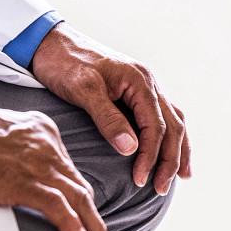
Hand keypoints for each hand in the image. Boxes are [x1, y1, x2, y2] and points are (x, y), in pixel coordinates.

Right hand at [0, 102, 111, 230]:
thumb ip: (18, 151)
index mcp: (43, 132)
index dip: (79, 196)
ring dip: (92, 226)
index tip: (85, 215)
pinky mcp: (21, 181)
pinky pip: (56, 205)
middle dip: (93, 215)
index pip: (69, 170)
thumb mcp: (2, 134)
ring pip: (77, 198)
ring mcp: (37, 164)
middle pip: (79, 185)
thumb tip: (18, 175)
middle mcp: (47, 146)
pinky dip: (71, 224)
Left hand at [29, 24, 191, 194]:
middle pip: (172, 125)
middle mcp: (147, 82)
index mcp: (139, 80)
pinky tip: (169, 149)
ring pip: (173, 120)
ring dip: (177, 149)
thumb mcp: (83, 89)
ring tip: (180, 175)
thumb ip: (107, 118)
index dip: (150, 155)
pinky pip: (161, 115)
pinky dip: (169, 135)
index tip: (139, 180)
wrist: (50, 42)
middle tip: (160, 188)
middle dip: (170, 159)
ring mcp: (143, 86)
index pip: (156, 125)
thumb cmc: (64, 62)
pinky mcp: (134, 91)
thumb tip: (131, 148)